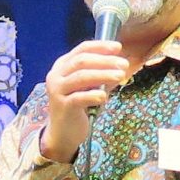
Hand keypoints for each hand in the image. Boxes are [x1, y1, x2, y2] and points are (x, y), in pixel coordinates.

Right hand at [38, 39, 131, 163]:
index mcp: (62, 65)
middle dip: (105, 61)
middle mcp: (56, 75)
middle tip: (123, 64)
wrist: (63, 133)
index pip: (82, 49)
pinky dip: (93, 95)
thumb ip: (101, 75)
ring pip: (81, 77)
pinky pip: (79, 98)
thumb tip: (121, 64)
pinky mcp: (62, 106)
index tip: (118, 47)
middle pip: (82, 61)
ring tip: (119, 76)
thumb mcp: (90, 87)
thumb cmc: (78, 107)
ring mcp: (57, 90)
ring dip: (103, 75)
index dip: (101, 47)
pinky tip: (104, 96)